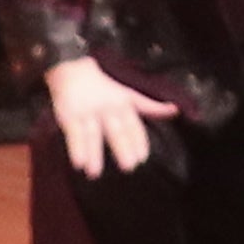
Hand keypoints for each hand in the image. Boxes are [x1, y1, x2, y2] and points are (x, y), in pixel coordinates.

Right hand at [41, 56, 177, 176]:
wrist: (73, 69)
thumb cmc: (105, 87)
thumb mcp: (129, 95)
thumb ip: (150, 106)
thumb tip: (175, 110)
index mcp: (124, 104)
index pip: (133, 125)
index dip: (138, 141)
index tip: (142, 158)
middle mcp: (108, 108)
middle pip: (116, 131)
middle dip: (122, 149)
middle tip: (128, 167)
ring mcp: (88, 112)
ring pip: (93, 135)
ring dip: (94, 154)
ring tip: (95, 173)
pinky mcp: (69, 115)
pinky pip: (73, 133)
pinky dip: (76, 148)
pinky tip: (78, 163)